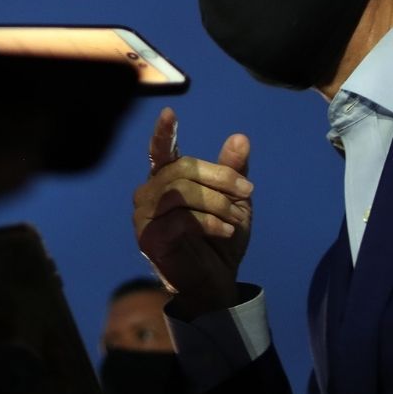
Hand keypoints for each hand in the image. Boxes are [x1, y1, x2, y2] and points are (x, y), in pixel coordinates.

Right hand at [132, 107, 252, 318]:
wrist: (217, 281)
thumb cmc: (220, 238)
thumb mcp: (235, 201)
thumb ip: (233, 171)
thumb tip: (240, 138)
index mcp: (166, 179)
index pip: (161, 151)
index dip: (163, 132)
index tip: (169, 112)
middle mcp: (148, 193)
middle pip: (183, 169)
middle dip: (220, 177)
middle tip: (247, 192)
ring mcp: (144, 216)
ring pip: (181, 192)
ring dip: (216, 202)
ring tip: (235, 217)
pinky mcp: (148, 238)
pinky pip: (179, 220)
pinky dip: (209, 222)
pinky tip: (224, 230)